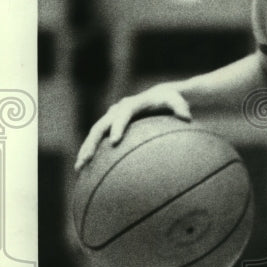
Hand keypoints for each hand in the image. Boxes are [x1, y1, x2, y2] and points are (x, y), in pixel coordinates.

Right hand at [74, 84, 190, 170]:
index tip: (114, 141)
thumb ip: (181, 107)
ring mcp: (111, 118)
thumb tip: (187, 117)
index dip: (118, 126)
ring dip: (86, 150)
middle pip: (100, 126)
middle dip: (92, 143)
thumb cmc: (169, 100)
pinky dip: (92, 153)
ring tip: (79, 168)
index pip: (123, 114)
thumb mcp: (177, 101)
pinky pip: (98, 140)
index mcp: (132, 104)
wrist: (158, 95)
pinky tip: (88, 171)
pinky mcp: (110, 126)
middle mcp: (117, 110)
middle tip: (86, 160)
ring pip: (95, 135)